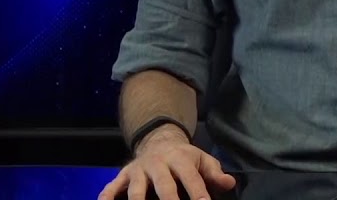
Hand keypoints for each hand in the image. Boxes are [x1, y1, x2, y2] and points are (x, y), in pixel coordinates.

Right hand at [97, 125, 235, 199]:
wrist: (158, 141)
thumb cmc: (184, 157)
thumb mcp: (201, 160)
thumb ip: (214, 173)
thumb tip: (230, 183)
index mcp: (180, 159)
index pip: (191, 178)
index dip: (198, 193)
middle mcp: (158, 165)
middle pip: (164, 185)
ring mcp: (139, 171)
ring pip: (136, 190)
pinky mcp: (123, 176)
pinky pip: (112, 188)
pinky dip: (107, 196)